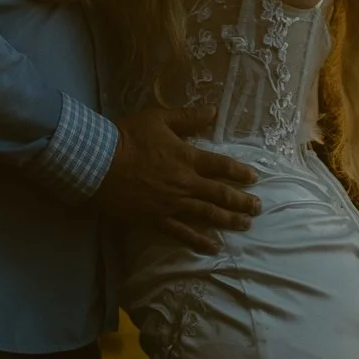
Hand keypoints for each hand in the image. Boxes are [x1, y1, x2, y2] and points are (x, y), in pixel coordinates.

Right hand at [97, 100, 256, 252]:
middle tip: (258, 207)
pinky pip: (182, 233)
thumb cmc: (128, 137)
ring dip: (229, 220)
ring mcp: (173, 204)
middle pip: (221, 194)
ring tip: (246, 225)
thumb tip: (213, 111)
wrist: (99, 163)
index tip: (254, 178)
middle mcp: (185, 183)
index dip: (240, 172)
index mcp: (187, 158)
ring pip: (208, 214)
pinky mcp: (157, 219)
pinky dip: (199, 241)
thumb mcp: (159, 119)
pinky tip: (213, 247)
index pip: (221, 166)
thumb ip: (187, 117)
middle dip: (242, 201)